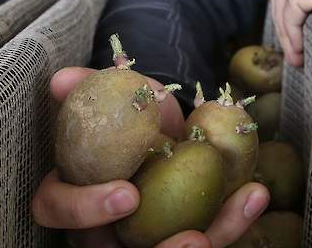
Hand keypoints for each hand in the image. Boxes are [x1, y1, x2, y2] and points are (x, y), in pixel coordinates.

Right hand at [32, 67, 270, 246]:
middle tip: (191, 239)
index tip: (127, 194)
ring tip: (216, 236)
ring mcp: (138, 239)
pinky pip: (206, 239)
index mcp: (72, 193)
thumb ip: (91, 87)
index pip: (57, 209)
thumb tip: (61, 79)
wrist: (171, 131)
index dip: (84, 209)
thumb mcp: (118, 99)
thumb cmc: (134, 120)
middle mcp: (100, 228)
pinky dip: (231, 221)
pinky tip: (255, 195)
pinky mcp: (178, 238)